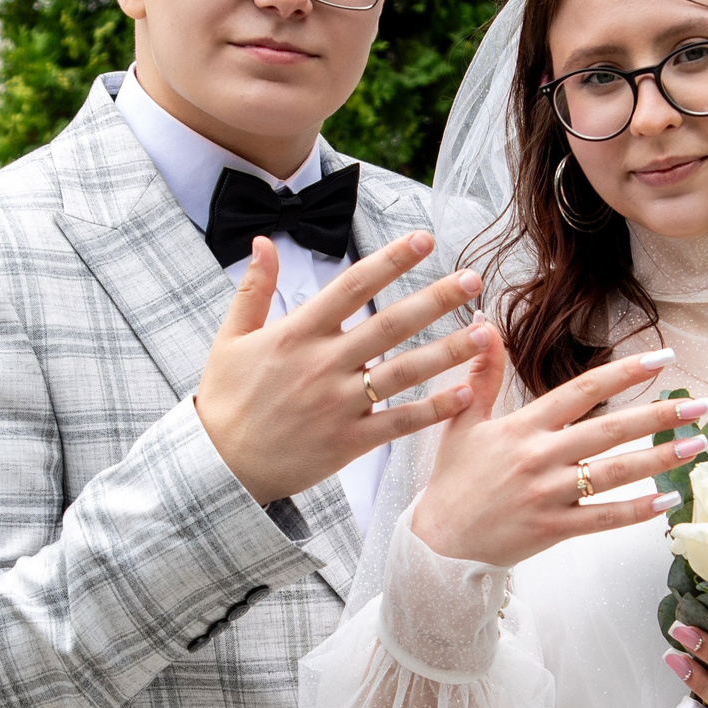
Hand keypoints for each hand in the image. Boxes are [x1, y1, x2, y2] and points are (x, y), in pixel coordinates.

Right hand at [195, 233, 488, 504]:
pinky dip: (433, 409)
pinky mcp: (349, 441)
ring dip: (448, 351)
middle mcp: (323, 364)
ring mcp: (339, 404)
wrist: (221, 467)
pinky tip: (465, 392)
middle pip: (390, 325)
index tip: (424, 240)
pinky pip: (400, 422)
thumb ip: (253, 289)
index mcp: (297, 333)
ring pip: (403, 372)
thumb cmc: (226, 400)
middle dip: (435, 300)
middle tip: (474, 280)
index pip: (351, 286)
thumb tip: (263, 241)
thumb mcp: (230, 339)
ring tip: (486, 333)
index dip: (390, 260)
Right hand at [407, 338, 707, 567]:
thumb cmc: (453, 481)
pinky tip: (668, 500)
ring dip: (659, 459)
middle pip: (610, 431)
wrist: (438, 543)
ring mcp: (548, 494)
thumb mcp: (462, 421)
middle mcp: (539, 457)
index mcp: (523, 427)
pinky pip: (604, 518)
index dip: (624, 372)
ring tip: (695, 446)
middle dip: (658, 416)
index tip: (661, 358)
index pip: (582, 391)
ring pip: (614, 474)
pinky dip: (638, 511)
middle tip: (699, 407)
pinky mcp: (553, 528)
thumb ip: (483, 375)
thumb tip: (484, 325)